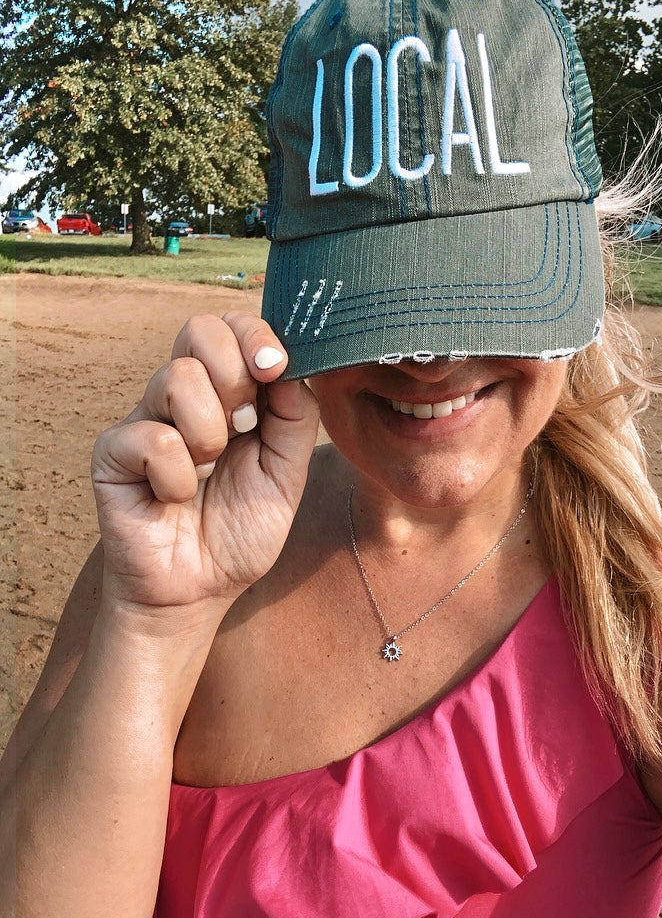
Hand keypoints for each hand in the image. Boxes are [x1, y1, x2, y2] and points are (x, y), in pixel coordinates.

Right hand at [91, 313, 318, 611]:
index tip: (275, 368)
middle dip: (234, 375)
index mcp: (225, 393)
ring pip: (177, 378)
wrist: (198, 591)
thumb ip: (294, 416)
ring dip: (210, 435)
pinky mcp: (112, 452)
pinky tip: (175, 499)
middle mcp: (182, 397)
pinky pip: (153, 438)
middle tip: (243, 427)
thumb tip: (289, 362)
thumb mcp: (287, 473)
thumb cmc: (238, 531)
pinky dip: (178, 478)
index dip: (255, 334)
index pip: (231, 327)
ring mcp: (144, 419)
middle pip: (199, 330)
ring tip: (208, 474)